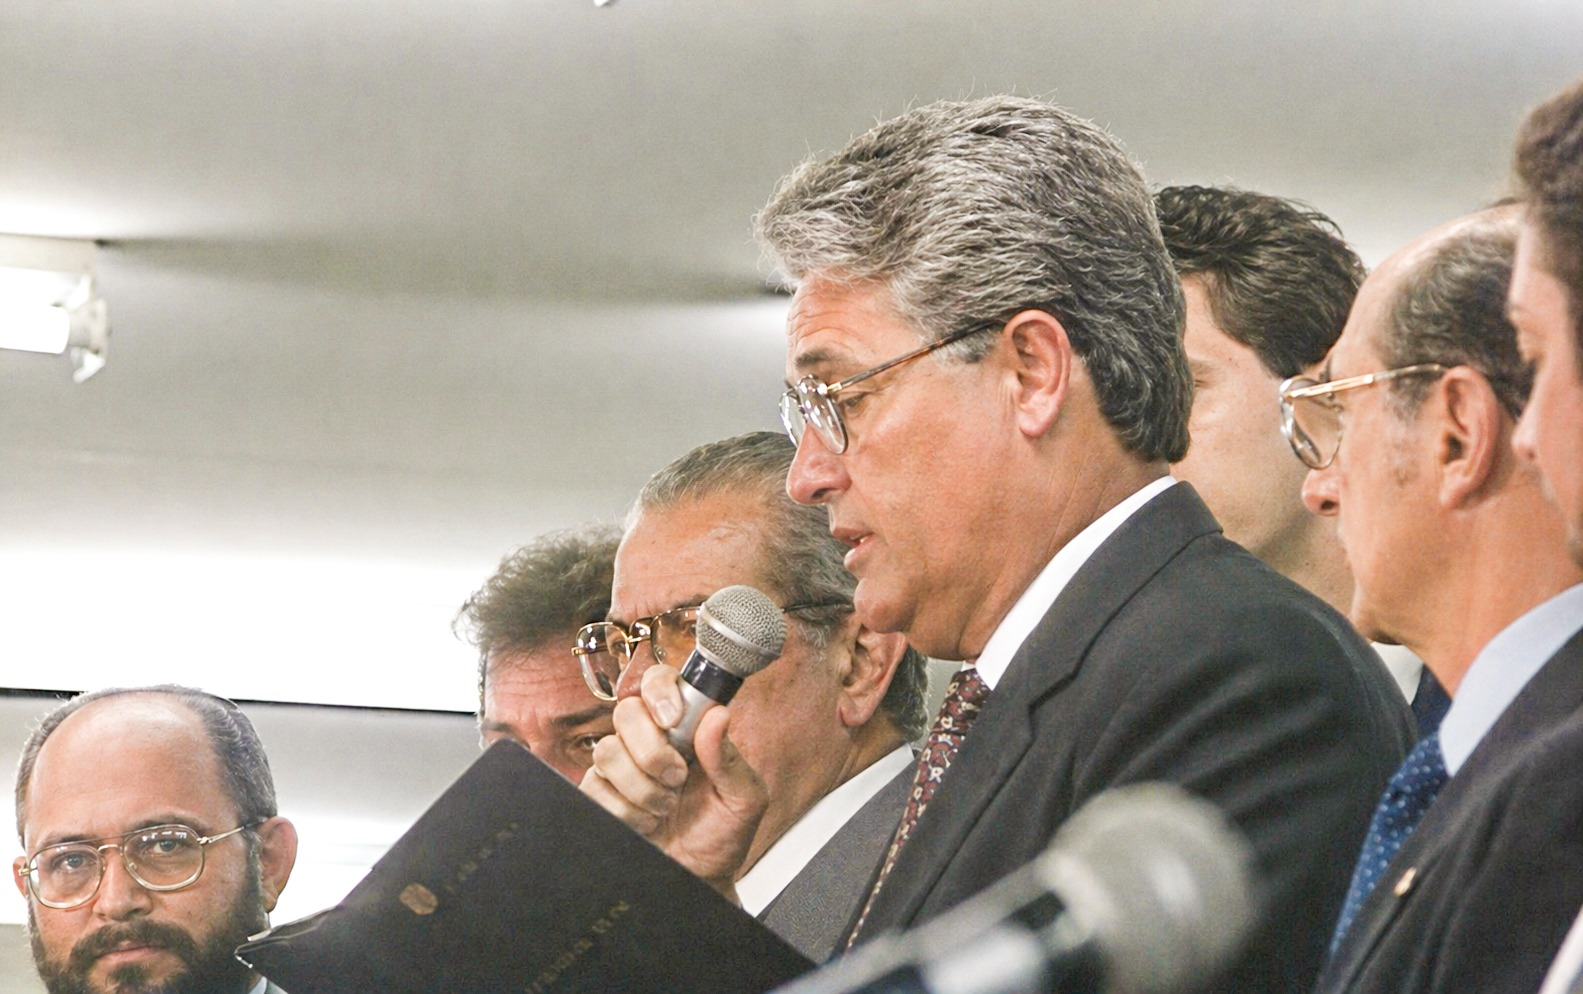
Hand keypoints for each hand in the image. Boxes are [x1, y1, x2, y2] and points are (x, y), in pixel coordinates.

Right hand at [580, 663, 768, 895]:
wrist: (700, 879)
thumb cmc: (722, 835)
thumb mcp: (744, 799)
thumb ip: (729, 759)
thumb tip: (718, 715)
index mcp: (685, 728)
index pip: (658, 681)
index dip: (659, 690)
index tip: (672, 720)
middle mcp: (649, 741)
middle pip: (625, 713)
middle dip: (652, 751)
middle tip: (677, 778)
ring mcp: (620, 768)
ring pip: (607, 752)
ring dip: (642, 788)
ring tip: (665, 808)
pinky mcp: (600, 797)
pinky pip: (595, 789)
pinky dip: (626, 812)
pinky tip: (646, 823)